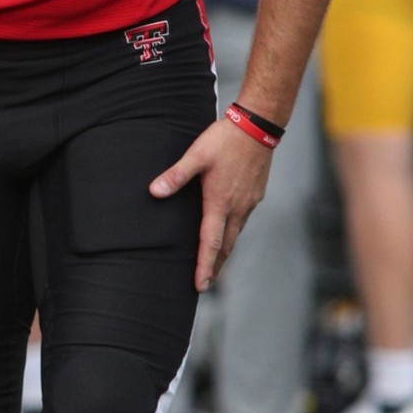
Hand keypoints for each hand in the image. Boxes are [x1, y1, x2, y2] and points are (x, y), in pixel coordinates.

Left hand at [149, 116, 272, 290]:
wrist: (258, 126)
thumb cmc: (225, 140)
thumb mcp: (196, 155)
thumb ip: (176, 175)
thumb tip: (154, 192)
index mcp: (220, 202)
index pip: (211, 242)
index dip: (204, 265)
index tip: (200, 286)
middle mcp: (237, 207)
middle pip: (226, 245)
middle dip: (215, 266)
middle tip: (206, 283)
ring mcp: (249, 202)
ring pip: (236, 234)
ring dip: (225, 251)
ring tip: (216, 263)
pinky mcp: (256, 193)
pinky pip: (243, 220)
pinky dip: (234, 232)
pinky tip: (229, 229)